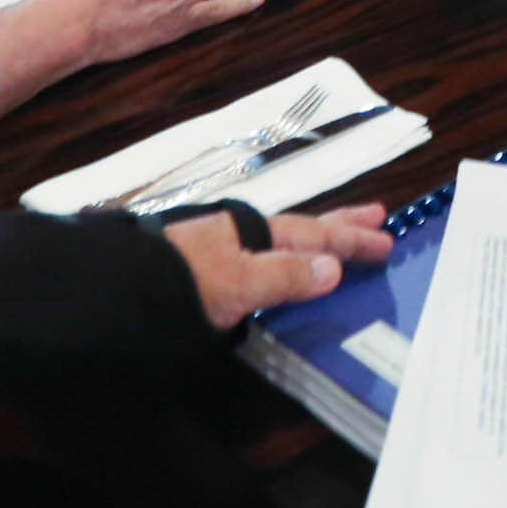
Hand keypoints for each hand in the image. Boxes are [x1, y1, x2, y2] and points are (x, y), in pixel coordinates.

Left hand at [168, 204, 394, 328]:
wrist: (120, 292)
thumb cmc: (181, 283)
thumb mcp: (237, 282)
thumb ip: (282, 275)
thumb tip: (334, 267)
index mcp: (257, 234)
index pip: (315, 235)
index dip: (350, 238)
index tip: (386, 238)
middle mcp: (246, 237)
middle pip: (303, 228)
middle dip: (340, 225)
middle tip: (378, 215)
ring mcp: (227, 251)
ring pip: (284, 240)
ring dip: (315, 239)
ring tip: (339, 237)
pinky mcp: (211, 271)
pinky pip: (266, 256)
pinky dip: (287, 257)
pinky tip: (284, 266)